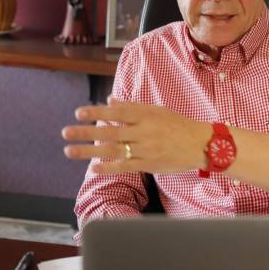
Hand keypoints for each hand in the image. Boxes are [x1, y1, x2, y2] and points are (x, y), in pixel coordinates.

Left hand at [62, 97, 208, 174]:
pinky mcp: (149, 164)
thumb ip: (132, 107)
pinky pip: (126, 166)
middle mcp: (144, 131)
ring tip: (70, 151)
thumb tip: (110, 102)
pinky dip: (109, 167)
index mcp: (147, 115)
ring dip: (90, 151)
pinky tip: (93, 167)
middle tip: (66, 132)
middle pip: (111, 132)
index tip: (78, 113)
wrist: (201, 145)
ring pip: (114, 150)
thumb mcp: (158, 111)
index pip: (117, 113)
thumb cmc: (179, 126)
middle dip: (86, 132)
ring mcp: (146, 149)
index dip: (97, 112)